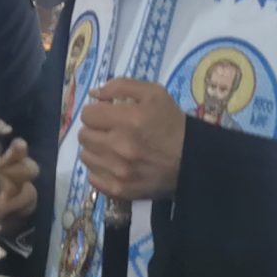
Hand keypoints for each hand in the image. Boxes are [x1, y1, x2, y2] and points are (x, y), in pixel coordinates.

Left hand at [77, 78, 187, 202]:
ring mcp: (119, 171)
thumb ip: (121, 86)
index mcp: (129, 120)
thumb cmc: (172, 123)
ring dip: (95, 149)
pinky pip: (93, 178)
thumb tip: (94, 94)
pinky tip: (113, 164)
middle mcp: (120, 146)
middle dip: (94, 130)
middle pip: (84, 135)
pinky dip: (100, 170)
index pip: (88, 114)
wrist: (193, 160)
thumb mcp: (154, 93)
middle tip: (108, 130)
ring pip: (86, 156)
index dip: (95, 111)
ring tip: (110, 147)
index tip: (105, 114)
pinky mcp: (120, 190)